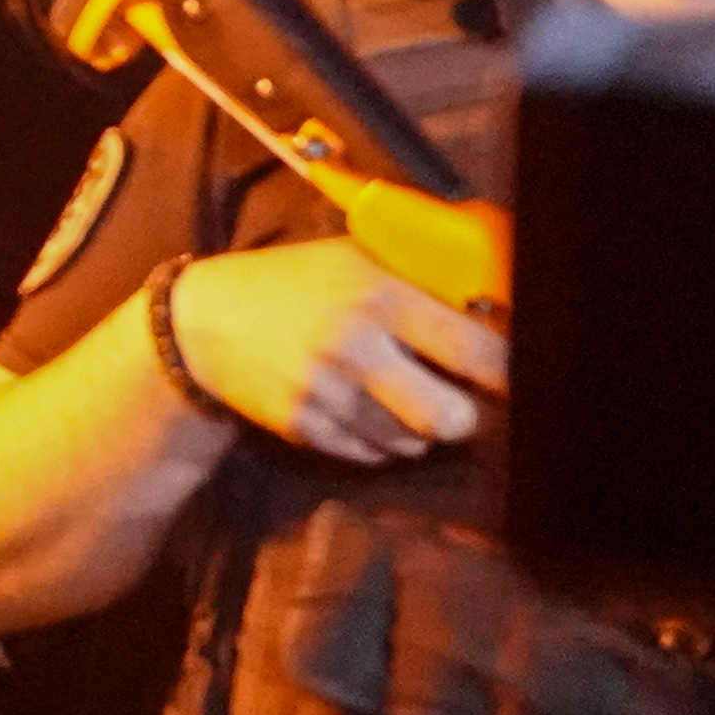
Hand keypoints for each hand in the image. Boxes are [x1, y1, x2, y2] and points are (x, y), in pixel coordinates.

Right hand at [153, 235, 509, 464]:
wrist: (201, 320)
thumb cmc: (297, 283)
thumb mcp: (358, 260)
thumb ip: (423, 283)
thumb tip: (501, 308)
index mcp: (380, 294)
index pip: (476, 353)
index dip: (508, 375)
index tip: (513, 380)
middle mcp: (354, 345)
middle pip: (451, 419)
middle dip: (463, 418)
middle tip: (458, 403)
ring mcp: (325, 391)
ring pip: (412, 443)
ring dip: (416, 429)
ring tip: (396, 399)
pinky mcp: (302, 425)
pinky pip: (371, 454)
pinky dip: (376, 440)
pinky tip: (358, 409)